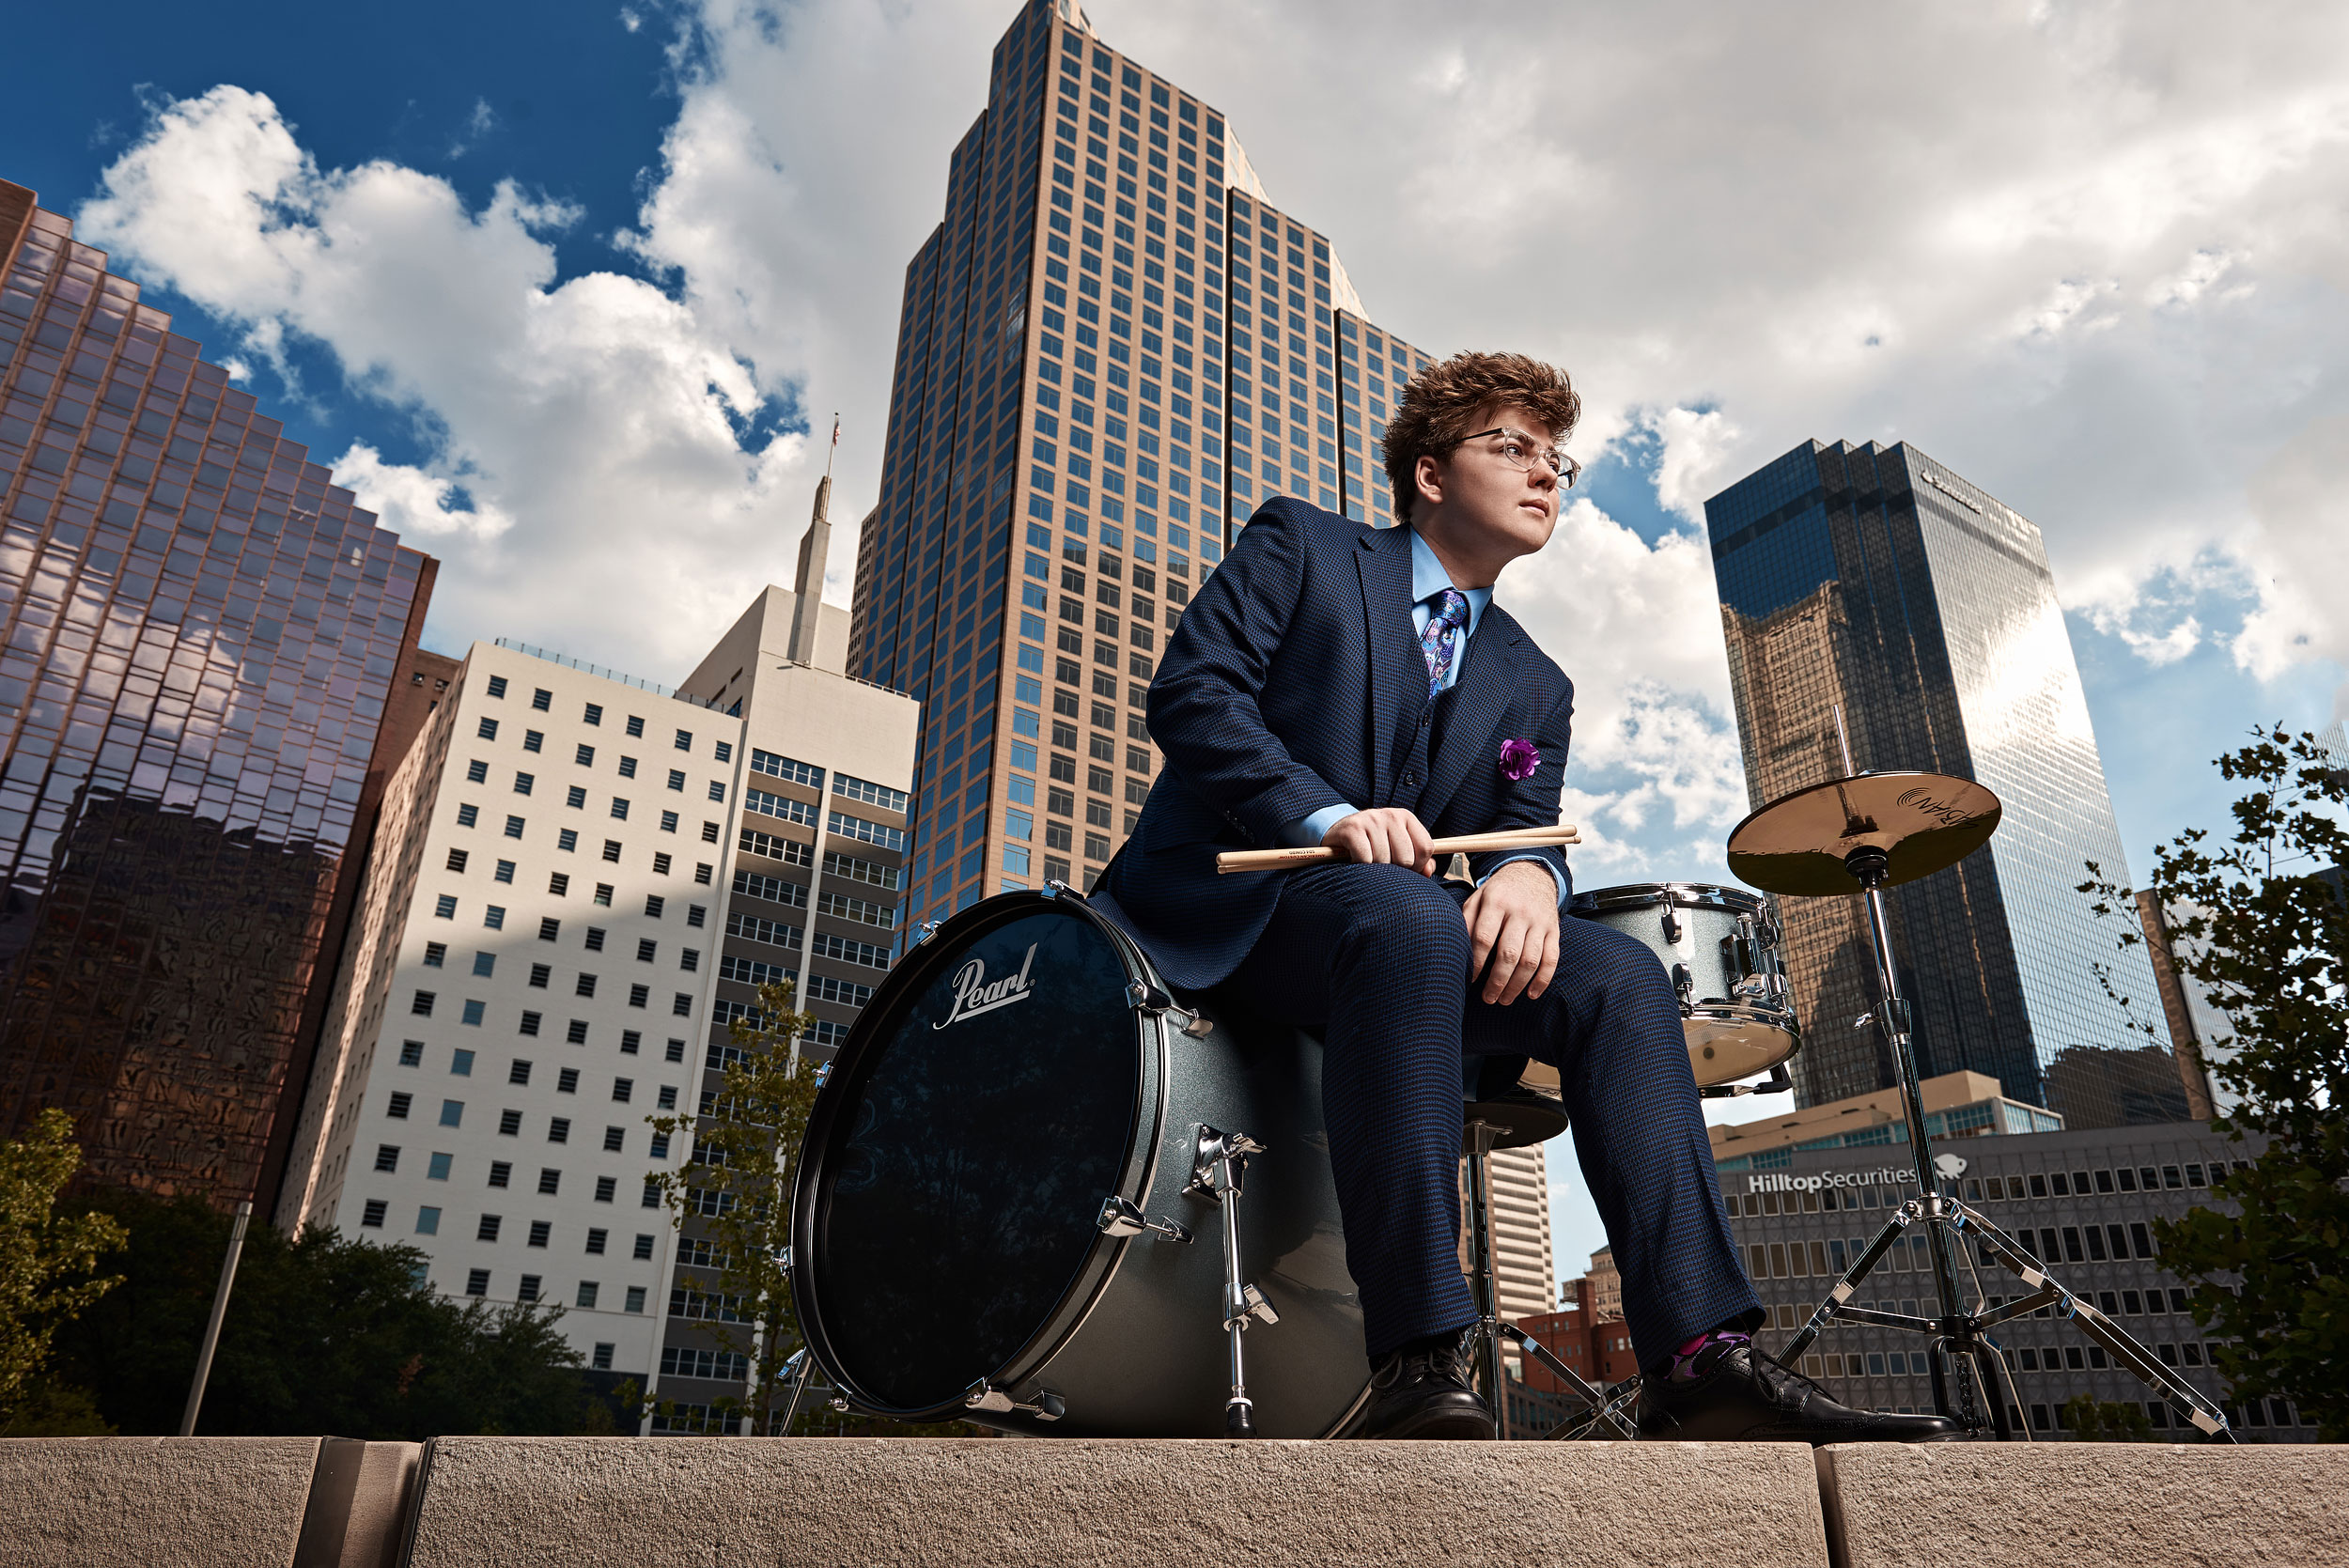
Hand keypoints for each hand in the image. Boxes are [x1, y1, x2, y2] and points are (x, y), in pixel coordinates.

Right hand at [1320, 807, 1435, 875]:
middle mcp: (1390, 814)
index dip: (1419, 866)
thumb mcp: (1397, 845)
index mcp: (1406, 817)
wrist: (1338, 831)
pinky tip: (1355, 858)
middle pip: (1406, 859)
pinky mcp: (1352, 829)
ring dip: (1374, 868)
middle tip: (1382, 864)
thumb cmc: (1372, 842)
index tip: (1407, 869)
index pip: (1425, 848)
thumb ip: (1418, 859)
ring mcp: (1371, 820)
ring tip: (1367, 859)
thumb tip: (1428, 872)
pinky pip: (1365, 860)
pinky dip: (1359, 865)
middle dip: (1395, 869)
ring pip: (1384, 861)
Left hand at [1462, 861, 1559, 1005]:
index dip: (1477, 962)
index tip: (1470, 979)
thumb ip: (1465, 921)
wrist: (1532, 875)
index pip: (1484, 938)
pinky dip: (1542, 980)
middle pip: (1509, 953)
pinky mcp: (1554, 930)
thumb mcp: (1477, 899)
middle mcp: (1519, 911)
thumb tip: (1455, 952)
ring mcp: (1539, 922)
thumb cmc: (1498, 893)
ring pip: (1530, 960)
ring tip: (1504, 999)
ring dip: (1517, 985)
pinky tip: (1531, 994)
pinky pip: (1552, 959)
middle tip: (1488, 998)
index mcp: (1496, 902)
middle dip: (1497, 980)